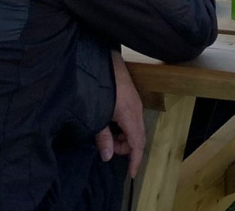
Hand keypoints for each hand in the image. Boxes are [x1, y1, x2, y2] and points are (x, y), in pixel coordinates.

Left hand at [98, 51, 147, 178]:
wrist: (102, 60)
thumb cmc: (99, 87)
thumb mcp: (96, 115)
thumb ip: (102, 137)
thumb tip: (107, 157)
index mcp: (130, 115)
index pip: (137, 143)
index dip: (135, 160)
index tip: (131, 174)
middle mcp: (137, 109)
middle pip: (138, 136)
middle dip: (126, 148)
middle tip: (108, 148)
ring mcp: (135, 102)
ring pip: (135, 127)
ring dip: (123, 137)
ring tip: (105, 135)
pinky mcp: (131, 96)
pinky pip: (132, 118)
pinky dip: (123, 127)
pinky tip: (109, 124)